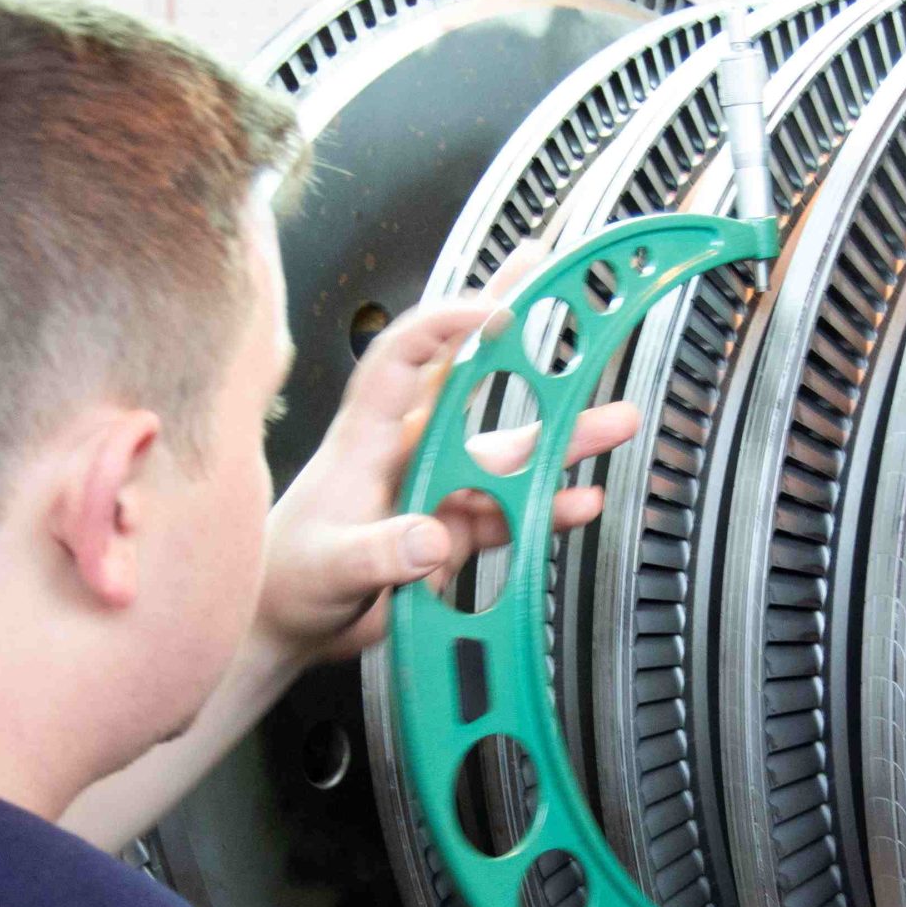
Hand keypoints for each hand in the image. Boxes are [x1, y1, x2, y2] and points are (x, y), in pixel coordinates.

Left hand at [253, 251, 641, 667]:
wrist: (289, 626)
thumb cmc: (289, 580)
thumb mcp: (329, 567)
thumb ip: (380, 553)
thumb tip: (433, 539)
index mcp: (367, 437)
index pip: (405, 356)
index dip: (446, 325)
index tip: (494, 312)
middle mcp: (409, 451)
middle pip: (466, 377)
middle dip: (512, 329)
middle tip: (555, 280)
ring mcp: (437, 489)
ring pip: (508, 452)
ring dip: (561, 437)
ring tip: (616, 420)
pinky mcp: (454, 530)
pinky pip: (512, 511)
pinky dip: (548, 509)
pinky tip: (580, 502)